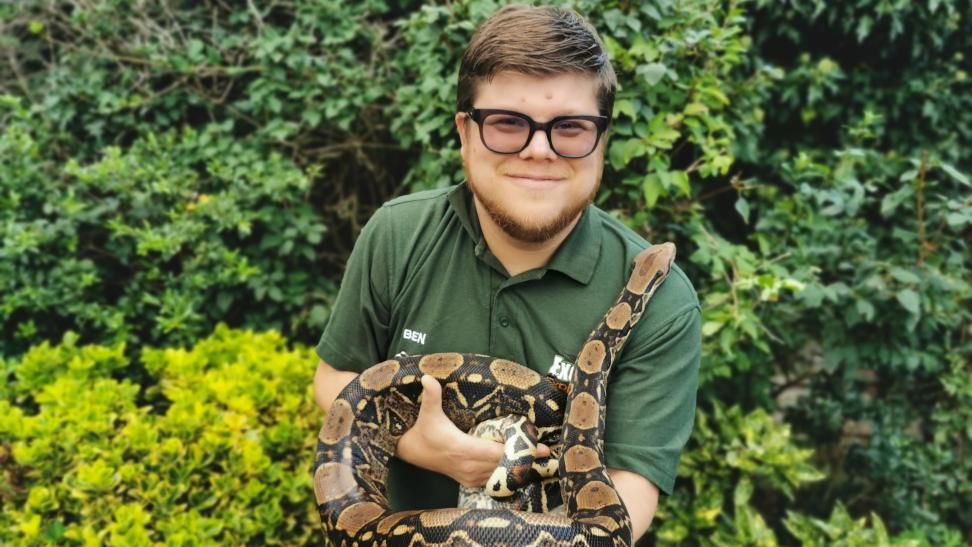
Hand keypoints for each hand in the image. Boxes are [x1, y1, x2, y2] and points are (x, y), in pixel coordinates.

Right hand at [395, 374, 549, 487]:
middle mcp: (469, 466)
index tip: (539, 448)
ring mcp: (469, 476)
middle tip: (545, 451)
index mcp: (464, 449)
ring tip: (535, 458)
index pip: (498, 452)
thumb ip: (431, 395)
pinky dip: (505, 475)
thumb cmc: (424, 431)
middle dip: (524, 458)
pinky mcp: (468, 481)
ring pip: (500, 475)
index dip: (519, 450)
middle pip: (504, 465)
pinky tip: (517, 468)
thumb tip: (426, 376)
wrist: (412, 452)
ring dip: (517, 467)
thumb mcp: (428, 413)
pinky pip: (492, 481)